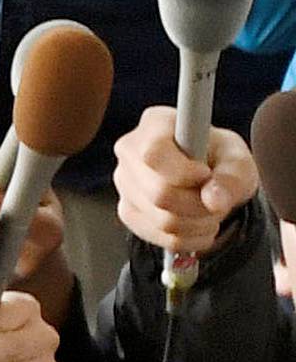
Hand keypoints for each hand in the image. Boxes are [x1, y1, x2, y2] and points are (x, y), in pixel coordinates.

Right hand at [114, 101, 257, 255]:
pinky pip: (158, 236)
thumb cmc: (221, 160)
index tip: (206, 175)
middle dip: (198, 205)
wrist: (209, 178)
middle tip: (217, 201)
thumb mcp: (238, 161)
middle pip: (159, 193)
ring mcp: (124, 183)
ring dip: (197, 224)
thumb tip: (213, 201)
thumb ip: (231, 178)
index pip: (153, 153)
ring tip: (210, 211)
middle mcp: (130, 150)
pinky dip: (187, 238)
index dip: (182, 172)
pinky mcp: (127, 210)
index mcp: (155, 123)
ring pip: (161, 220)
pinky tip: (198, 224)